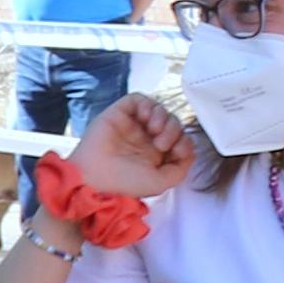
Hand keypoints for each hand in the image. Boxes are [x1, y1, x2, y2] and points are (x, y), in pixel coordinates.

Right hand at [69, 92, 202, 204]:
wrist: (95, 177)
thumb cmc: (125, 183)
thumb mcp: (162, 182)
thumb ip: (181, 168)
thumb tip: (188, 150)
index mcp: (155, 154)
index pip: (179, 138)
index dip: (184, 141)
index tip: (176, 151)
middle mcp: (144, 138)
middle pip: (172, 122)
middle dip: (173, 130)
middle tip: (162, 144)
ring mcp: (132, 124)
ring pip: (158, 108)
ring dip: (163, 117)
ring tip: (154, 131)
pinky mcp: (119, 113)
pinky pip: (139, 99)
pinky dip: (147, 105)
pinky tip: (145, 118)